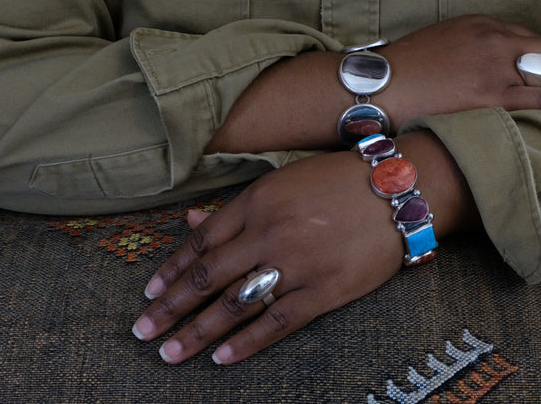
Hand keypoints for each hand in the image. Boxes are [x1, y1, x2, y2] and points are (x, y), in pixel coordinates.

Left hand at [132, 151, 405, 363]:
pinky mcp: (324, 291)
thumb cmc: (337, 181)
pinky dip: (247, 343)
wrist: (399, 190)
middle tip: (141, 332)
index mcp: (257, 202)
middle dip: (169, 307)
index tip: (149, 293)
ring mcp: (296, 264)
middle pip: (207, 278)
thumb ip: (236, 208)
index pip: (201, 242)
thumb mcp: (282, 182)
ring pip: (235, 305)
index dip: (171, 271)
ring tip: (169, 353)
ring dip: (198, 332)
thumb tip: (191, 223)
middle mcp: (269, 233)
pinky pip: (277, 322)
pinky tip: (221, 359)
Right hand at [378, 14, 540, 127]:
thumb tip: (490, 69)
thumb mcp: (443, 43)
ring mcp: (495, 64)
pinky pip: (539, 96)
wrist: (383, 82)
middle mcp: (495, 38)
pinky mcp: (490, 92)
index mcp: (483, 23)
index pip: (533, 41)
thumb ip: (473, 50)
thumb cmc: (406, 67)